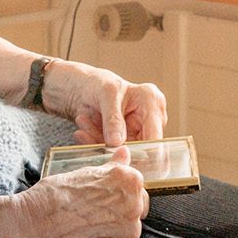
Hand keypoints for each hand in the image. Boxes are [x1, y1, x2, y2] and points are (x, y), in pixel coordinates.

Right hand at [0, 158, 145, 237]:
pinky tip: (91, 231)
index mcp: (128, 180)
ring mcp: (129, 228)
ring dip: (118, 221)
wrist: (36, 225)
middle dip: (123, 204)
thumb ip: (112, 166)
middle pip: (138, 202)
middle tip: (98, 207)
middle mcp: (134, 203)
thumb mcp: (84, 172)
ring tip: (92, 219)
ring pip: (131, 222)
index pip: (136, 182)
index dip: (119, 187)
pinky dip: (111, 237)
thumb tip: (124, 154)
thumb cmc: (55, 195)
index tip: (105, 192)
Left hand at [41, 61, 167, 143]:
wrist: (85, 90)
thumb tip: (117, 143)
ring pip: (123, 151)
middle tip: (88, 133)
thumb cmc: (99, 84)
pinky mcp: (124, 142)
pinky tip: (82, 131)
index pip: (155, 137)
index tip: (118, 153)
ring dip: (99, 142)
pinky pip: (111, 151)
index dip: (141, 151)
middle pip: (140, 148)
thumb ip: (113, 119)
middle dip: (114, 146)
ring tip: (83, 122)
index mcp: (153, 103)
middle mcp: (150, 120)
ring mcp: (138, 133)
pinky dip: (95, 143)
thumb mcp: (106, 95)